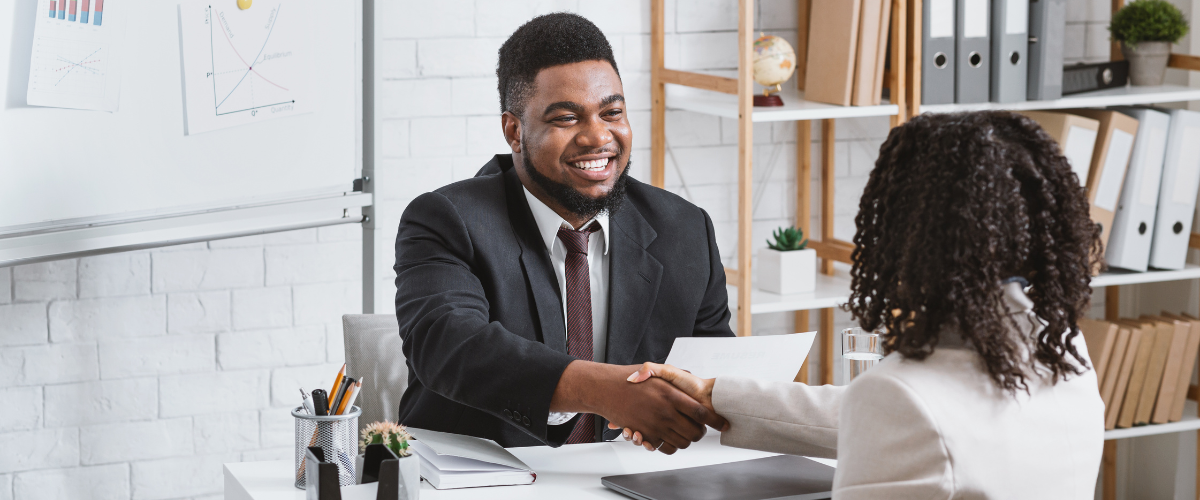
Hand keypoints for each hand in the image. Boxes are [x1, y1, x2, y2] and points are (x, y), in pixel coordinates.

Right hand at [550, 361, 725, 453]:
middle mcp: (665, 412)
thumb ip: (673, 375)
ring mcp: (655, 425)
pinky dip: (670, 446)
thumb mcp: (656, 370)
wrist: (607, 389)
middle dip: (701, 433)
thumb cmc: (632, 380)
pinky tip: (671, 438)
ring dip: (687, 440)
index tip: (723, 424)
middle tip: (702, 429)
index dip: (715, 420)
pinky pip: (665, 447)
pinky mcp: (645, 435)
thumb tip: (692, 379)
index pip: (702, 413)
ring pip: (682, 442)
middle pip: (694, 432)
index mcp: (671, 395)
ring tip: (687, 433)